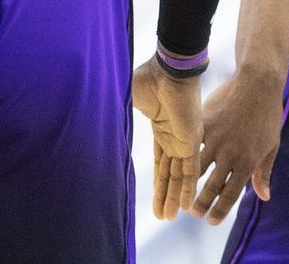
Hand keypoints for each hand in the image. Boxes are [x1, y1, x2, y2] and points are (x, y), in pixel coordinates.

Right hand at [131, 57, 202, 219]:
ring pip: (179, 176)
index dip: (157, 182)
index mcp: (160, 129)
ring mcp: (184, 141)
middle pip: (169, 174)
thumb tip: (96, 117)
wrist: (168, 70)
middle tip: (163, 217)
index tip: (154, 198)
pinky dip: (187, 188)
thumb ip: (118, 113)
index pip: (159, 163)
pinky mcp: (192, 141)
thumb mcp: (129, 99)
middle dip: (164, 195)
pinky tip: (186, 205)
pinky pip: (190, 170)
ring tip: (170, 218)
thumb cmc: (149, 79)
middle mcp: (173, 139)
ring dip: (173, 198)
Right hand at [192, 71, 282, 224]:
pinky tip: (176, 162)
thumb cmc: (268, 115)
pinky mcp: (205, 123)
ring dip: (188, 182)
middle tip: (193, 213)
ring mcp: (215, 138)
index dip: (220, 210)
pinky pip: (192, 143)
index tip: (211, 221)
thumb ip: (264, 172)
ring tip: (180, 193)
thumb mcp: (271, 145)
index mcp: (247, 162)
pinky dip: (184, 154)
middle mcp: (230, 153)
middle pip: (212, 185)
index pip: (230, 194)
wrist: (257, 83)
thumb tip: (263, 197)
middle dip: (201, 203)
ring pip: (197, 167)